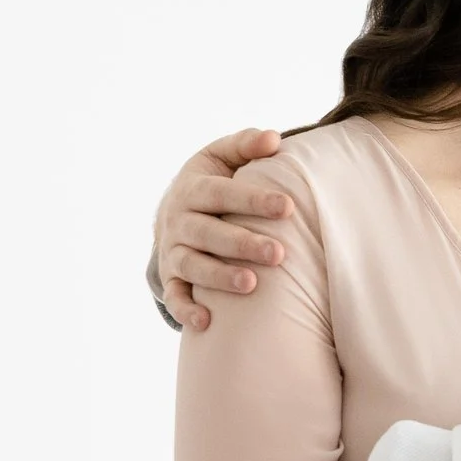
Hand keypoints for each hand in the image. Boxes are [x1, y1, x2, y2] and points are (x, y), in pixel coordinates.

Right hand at [154, 128, 288, 329]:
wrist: (173, 211)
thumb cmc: (213, 182)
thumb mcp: (222, 157)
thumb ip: (246, 145)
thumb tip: (274, 139)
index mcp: (194, 189)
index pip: (223, 193)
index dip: (253, 200)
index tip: (289, 207)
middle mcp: (179, 221)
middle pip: (209, 233)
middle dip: (243, 243)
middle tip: (279, 254)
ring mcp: (173, 252)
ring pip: (192, 266)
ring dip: (219, 276)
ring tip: (251, 284)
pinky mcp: (171, 279)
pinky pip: (174, 297)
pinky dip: (186, 310)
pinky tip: (207, 322)